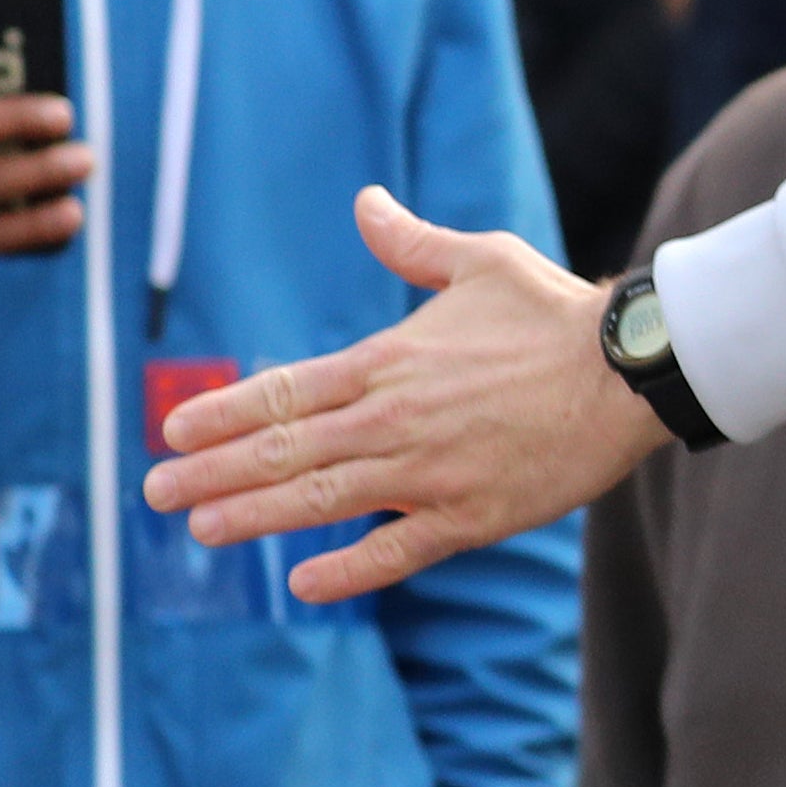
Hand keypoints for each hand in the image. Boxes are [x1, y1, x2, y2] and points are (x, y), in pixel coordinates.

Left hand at [141, 187, 661, 598]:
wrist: (629, 371)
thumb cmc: (556, 312)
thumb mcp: (482, 261)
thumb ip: (412, 243)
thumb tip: (366, 203)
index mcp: (390, 360)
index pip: (285, 390)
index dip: (224, 411)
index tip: (172, 428)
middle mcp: (396, 419)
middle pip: (286, 450)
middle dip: (212, 471)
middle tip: (155, 492)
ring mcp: (430, 473)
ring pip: (323, 501)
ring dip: (255, 516)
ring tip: (201, 529)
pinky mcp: (471, 516)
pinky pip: (396, 552)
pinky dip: (347, 570)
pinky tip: (302, 583)